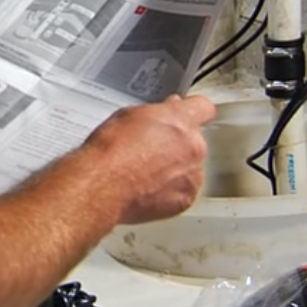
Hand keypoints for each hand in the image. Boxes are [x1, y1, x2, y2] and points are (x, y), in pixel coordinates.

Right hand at [83, 93, 216, 224]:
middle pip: (194, 140)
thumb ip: (156, 112)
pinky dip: (170, 190)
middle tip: (151, 149)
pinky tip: (147, 187)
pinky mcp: (186, 198)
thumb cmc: (110, 152)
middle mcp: (194, 146)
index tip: (183, 115)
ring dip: (175, 168)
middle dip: (177, 143)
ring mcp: (192, 174)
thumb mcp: (128, 116)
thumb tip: (164, 112)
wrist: (103, 186)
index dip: (191, 111)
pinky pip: (183, 190)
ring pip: (190, 167)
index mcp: (182, 120)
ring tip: (145, 172)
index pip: (203, 107)